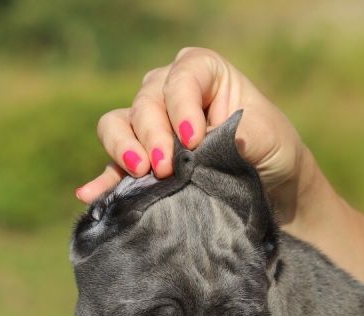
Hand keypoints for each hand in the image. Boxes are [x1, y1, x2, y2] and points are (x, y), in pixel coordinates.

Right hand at [75, 47, 315, 225]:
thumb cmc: (274, 152)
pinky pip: (112, 167)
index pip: (182, 77)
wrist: (271, 192)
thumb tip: (205, 142)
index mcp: (203, 73)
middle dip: (153, 134)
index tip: (194, 140)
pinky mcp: (141, 165)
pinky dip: (102, 180)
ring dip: (123, 148)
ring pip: (119, 124)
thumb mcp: (268, 138)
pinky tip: (90, 194)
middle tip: (165, 168)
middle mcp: (170, 94)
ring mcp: (151, 129)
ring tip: (140, 173)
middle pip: (146, 102)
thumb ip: (239, 132)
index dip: (182, 105)